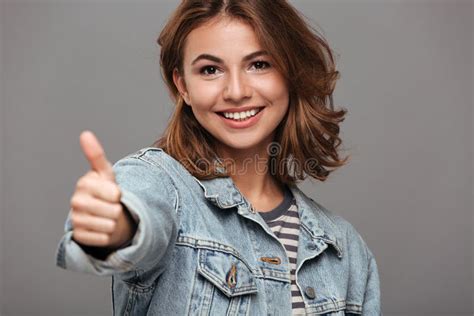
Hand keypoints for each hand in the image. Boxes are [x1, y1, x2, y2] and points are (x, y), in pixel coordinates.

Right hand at [70, 130, 136, 248]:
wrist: (101, 215)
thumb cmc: (105, 191)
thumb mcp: (105, 173)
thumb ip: (96, 155)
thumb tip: (85, 134)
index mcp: (84, 183)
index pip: (115, 194)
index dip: (119, 195)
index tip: (113, 192)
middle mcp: (76, 201)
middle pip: (114, 211)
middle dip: (118, 210)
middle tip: (111, 206)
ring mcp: (75, 219)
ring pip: (110, 226)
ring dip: (114, 224)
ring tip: (107, 217)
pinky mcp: (78, 236)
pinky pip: (103, 238)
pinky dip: (107, 236)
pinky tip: (101, 229)